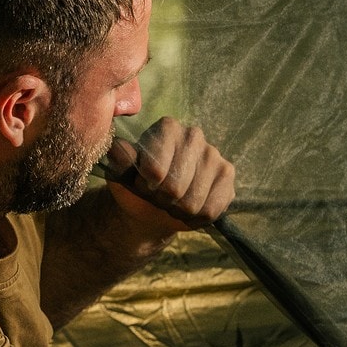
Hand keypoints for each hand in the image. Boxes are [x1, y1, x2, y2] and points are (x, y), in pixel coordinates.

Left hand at [105, 117, 235, 234]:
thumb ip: (120, 160)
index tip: (142, 183)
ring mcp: (214, 155)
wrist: (154, 206)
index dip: (144, 185)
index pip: (155, 169)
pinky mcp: (227, 175)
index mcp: (167, 128)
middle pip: (175, 187)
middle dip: (162, 199)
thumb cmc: (137, 185)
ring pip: (193, 202)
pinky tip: (189, 208)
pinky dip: (196, 218)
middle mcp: (194, 135)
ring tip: (172, 202)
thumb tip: (119, 149)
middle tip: (158, 196)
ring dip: (178, 210)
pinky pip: (211, 209)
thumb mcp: (121, 174)